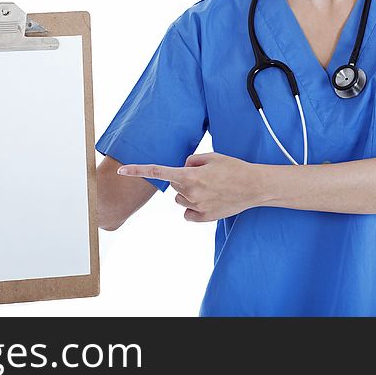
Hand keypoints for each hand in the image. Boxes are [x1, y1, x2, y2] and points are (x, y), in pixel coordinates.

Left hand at [117, 152, 260, 221]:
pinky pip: (188, 214)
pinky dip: (193, 208)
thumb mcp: (212, 156)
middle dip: (183, 178)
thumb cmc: (234, 168)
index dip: (137, 170)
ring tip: (210, 188)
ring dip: (188, 193)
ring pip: (180, 199)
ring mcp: (197, 207)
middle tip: (204, 175)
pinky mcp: (204, 218)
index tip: (121, 170)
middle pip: (173, 184)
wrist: (255, 187)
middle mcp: (190, 192)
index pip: (158, 171)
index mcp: (189, 175)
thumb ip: (191, 160)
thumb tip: (183, 167)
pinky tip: (208, 202)